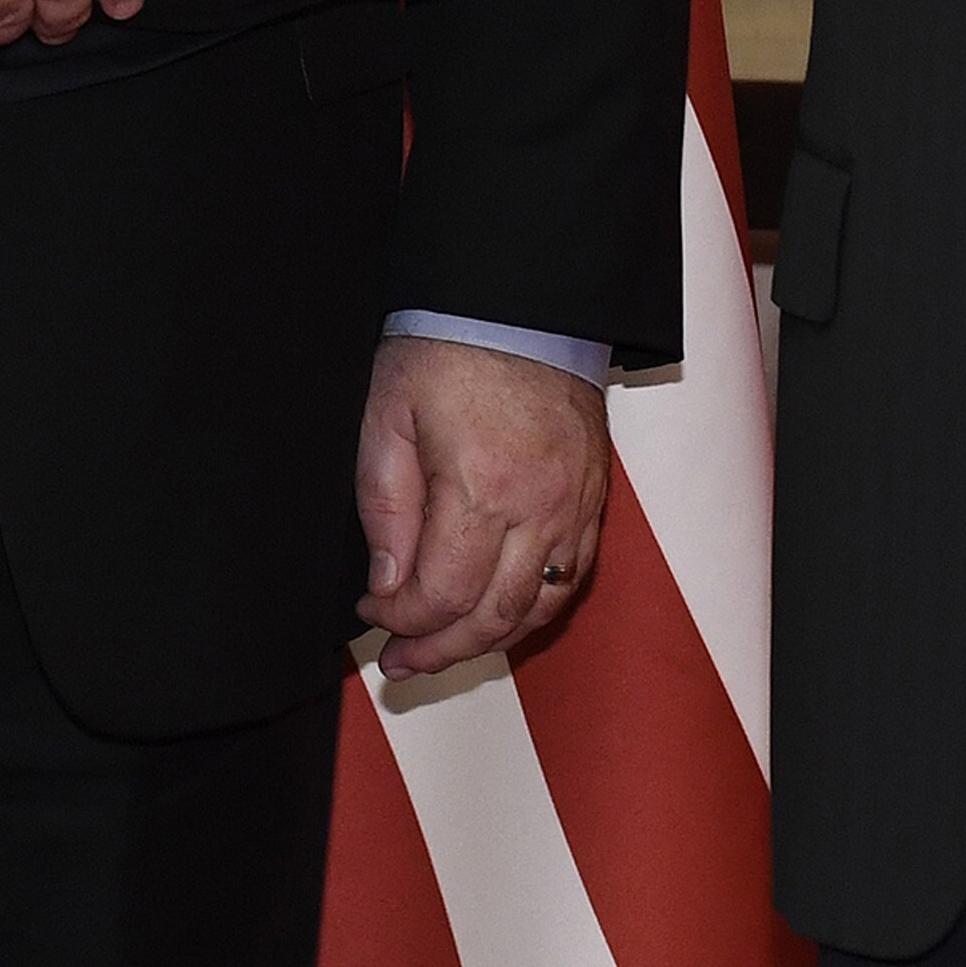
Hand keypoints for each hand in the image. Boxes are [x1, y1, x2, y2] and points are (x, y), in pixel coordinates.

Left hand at [355, 333, 611, 679]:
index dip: (401, 619)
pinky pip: (571, 577)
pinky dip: (532, 610)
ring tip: (443, 650)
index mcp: (483, 484)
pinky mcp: (594, 497)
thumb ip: (385, 507)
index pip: (443, 593)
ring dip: (488, 640)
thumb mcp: (388, 416)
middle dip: (441, 650)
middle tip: (400, 662)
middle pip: (494, 616)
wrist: (523, 303)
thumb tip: (388, 584)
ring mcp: (576, 505)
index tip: (371, 612)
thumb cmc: (449, 348)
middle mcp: (540, 506)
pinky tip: (497, 615)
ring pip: (538, 607)